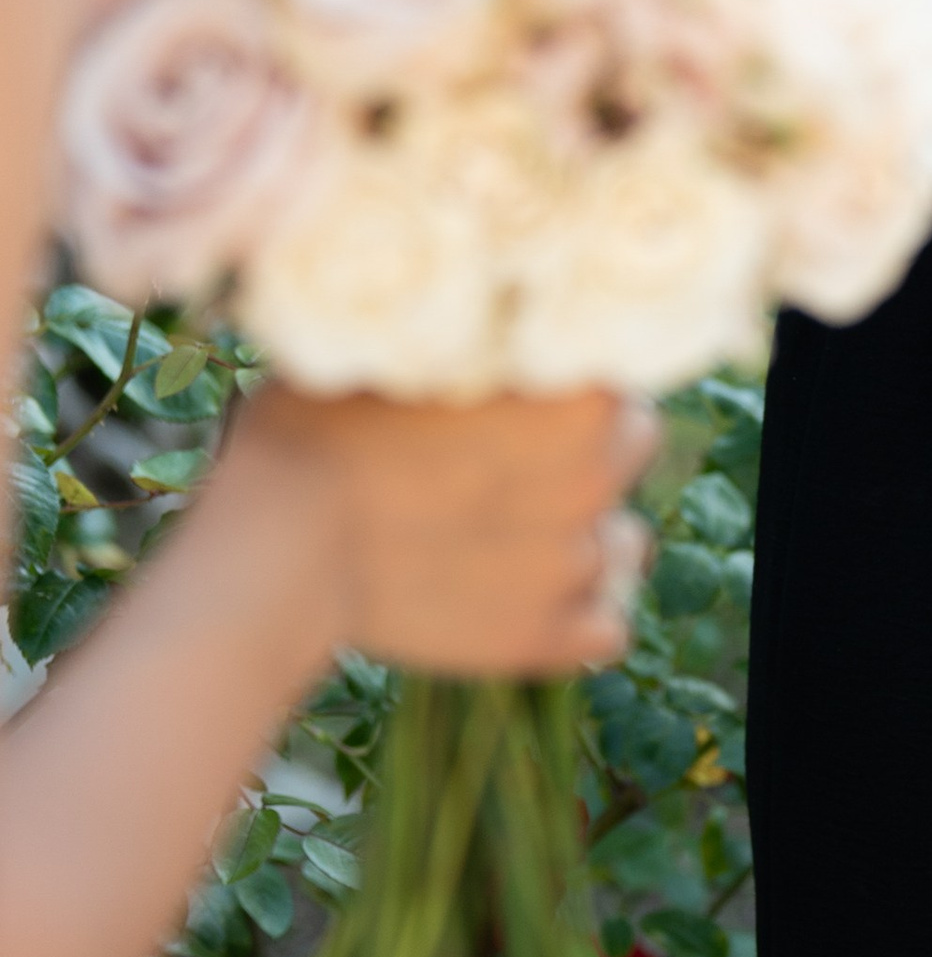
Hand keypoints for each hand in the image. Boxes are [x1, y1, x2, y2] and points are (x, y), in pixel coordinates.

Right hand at [228, 382, 661, 678]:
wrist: (276, 552)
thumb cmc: (318, 429)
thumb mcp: (400, 349)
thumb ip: (474, 341)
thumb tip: (494, 319)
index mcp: (575, 394)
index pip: (620, 365)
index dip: (575, 373)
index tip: (530, 383)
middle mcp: (595, 475)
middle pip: (631, 445)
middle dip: (588, 447)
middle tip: (512, 453)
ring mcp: (575, 562)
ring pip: (622, 541)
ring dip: (580, 533)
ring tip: (503, 531)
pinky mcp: (546, 637)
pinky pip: (607, 625)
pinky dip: (576, 613)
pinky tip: (519, 593)